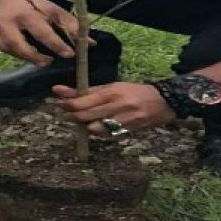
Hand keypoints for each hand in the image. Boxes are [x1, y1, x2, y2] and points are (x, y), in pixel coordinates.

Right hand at [0, 0, 81, 65]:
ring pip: (10, 50)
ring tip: (39, 59)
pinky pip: (3, 48)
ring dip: (25, 56)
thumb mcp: (51, 9)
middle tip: (49, 61)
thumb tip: (90, 43)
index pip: (42, 32)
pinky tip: (24, 53)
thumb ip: (70, 25)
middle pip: (19, 46)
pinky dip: (15, 53)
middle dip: (35, 57)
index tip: (69, 54)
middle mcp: (7, 21)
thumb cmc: (31, 3)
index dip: (57, 45)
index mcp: (26, 12)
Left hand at [51, 83, 175, 134]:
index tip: (58, 102)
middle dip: (71, 116)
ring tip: (80, 120)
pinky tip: (96, 126)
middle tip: (63, 114)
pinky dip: (98, 131)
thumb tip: (65, 92)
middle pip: (87, 116)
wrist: (163, 102)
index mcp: (112, 92)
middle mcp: (117, 106)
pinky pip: (107, 134)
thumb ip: (90, 91)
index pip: (84, 100)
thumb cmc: (134, 91)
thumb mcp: (113, 86)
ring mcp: (123, 120)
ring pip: (95, 128)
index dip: (68, 103)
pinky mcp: (128, 131)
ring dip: (84, 126)